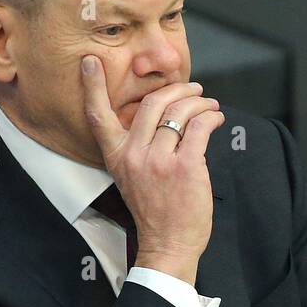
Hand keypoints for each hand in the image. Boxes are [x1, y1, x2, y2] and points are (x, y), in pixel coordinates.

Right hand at [80, 55, 225, 283]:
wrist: (168, 244)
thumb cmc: (155, 211)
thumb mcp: (133, 177)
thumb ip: (140, 148)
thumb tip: (165, 116)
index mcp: (117, 156)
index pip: (98, 116)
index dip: (92, 86)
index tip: (90, 61)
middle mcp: (134, 155)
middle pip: (152, 103)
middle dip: (177, 89)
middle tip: (193, 89)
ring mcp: (159, 161)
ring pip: (180, 112)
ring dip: (200, 102)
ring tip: (210, 105)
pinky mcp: (185, 167)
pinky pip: (200, 128)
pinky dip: (212, 117)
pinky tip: (216, 118)